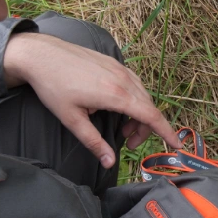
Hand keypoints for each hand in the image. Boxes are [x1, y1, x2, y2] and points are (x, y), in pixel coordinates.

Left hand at [4, 33, 180, 167]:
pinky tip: (118, 106)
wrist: (40, 54)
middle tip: (128, 142)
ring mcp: (120, 69)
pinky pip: (135, 84)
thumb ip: (93, 142)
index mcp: (115, 95)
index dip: (167, 133)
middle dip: (145, 129)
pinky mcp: (114, 63)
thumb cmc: (53, 86)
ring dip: (139, 114)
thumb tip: (110, 162)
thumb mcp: (71, 119)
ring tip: (121, 127)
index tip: (177, 146)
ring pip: (143, 96)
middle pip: (148, 109)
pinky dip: (134, 100)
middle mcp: (123, 80)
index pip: (151, 117)